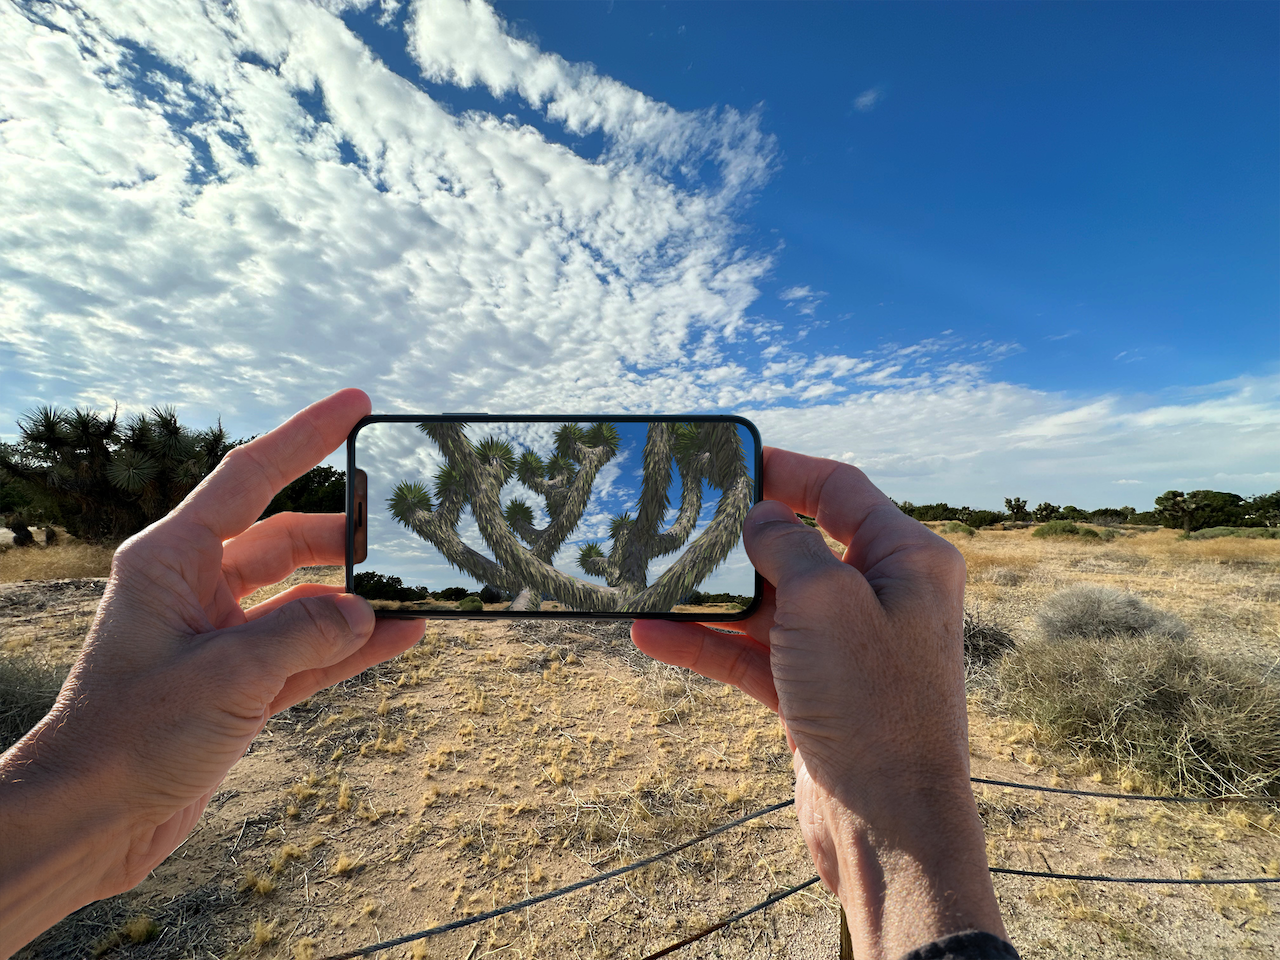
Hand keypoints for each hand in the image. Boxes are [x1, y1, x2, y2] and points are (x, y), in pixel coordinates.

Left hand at [0, 389, 423, 954]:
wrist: (91, 819)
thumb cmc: (129, 737)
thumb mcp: (223, 676)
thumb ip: (303, 634)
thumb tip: (367, 611)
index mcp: (171, 560)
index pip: (250, 478)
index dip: (306, 437)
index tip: (357, 405)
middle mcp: (196, 588)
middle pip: (284, 539)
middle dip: (340, 536)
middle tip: (399, 528)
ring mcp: (220, 636)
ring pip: (302, 598)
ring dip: (353, 597)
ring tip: (413, 587)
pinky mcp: (238, 683)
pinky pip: (308, 650)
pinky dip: (351, 646)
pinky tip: (401, 635)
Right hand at [632, 448, 1004, 958]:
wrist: (889, 827)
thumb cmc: (873, 706)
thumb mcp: (825, 602)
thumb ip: (785, 545)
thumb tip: (758, 518)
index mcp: (907, 559)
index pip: (839, 490)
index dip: (783, 470)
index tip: (727, 462)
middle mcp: (880, 596)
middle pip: (796, 545)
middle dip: (735, 537)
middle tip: (679, 521)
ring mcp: (846, 647)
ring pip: (767, 603)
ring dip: (709, 597)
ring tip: (648, 579)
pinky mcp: (815, 691)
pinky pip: (754, 654)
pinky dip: (708, 645)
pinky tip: (653, 635)